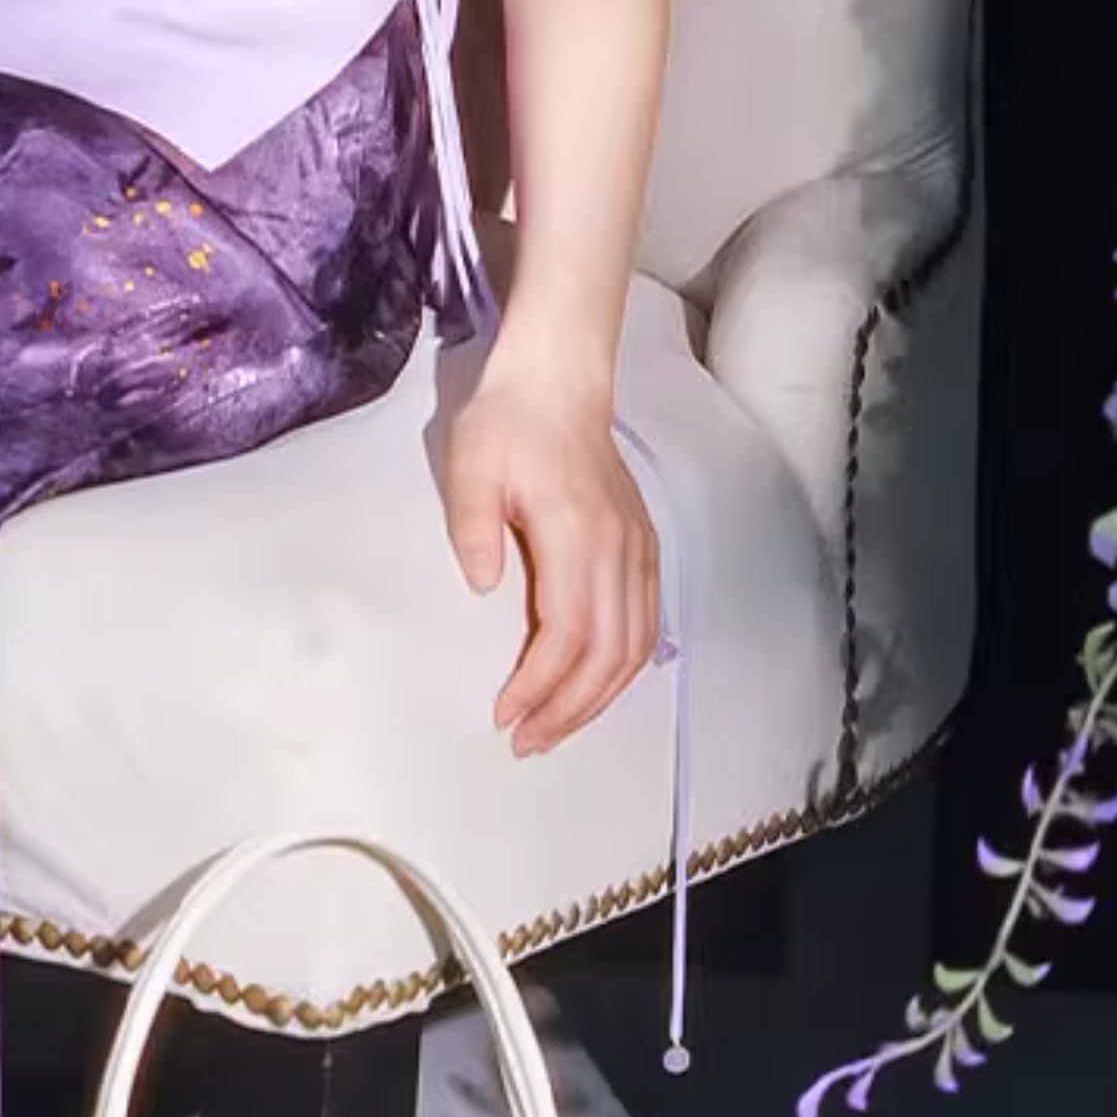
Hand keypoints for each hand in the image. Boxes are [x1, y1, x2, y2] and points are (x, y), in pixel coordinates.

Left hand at [439, 358, 660, 757]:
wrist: (559, 377)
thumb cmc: (510, 418)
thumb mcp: (471, 465)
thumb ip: (474, 529)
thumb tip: (485, 588)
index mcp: (577, 532)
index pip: (568, 633)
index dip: (539, 685)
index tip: (505, 713)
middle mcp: (618, 548)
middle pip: (608, 654)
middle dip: (568, 709)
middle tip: (526, 740)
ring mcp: (638, 547)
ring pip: (635, 646)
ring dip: (597, 698)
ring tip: (555, 726)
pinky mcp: (643, 544)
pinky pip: (645, 621)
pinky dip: (623, 666)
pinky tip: (594, 684)